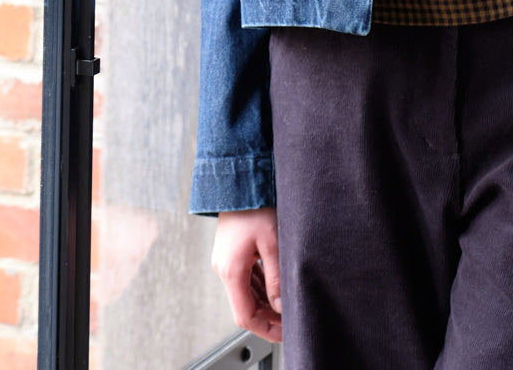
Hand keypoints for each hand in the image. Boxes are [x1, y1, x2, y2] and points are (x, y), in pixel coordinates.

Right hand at [212, 207, 282, 342]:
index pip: (245, 315)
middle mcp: (224, 268)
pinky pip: (245, 278)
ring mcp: (226, 261)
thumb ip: (276, 276)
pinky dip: (259, 287)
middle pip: (245, 306)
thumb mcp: (272, 242)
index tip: (283, 332)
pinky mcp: (231, 253)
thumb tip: (280, 305)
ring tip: (286, 304)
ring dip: (264, 302)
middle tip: (289, 321)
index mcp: (231, 270)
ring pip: (245, 293)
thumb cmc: (254, 206)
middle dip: (267, 317)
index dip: (265, 328)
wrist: (240, 180)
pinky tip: (275, 286)